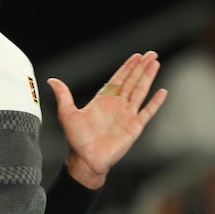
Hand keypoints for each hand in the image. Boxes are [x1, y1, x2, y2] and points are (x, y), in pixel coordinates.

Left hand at [47, 51, 167, 188]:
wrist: (86, 160)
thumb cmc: (76, 140)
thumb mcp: (67, 114)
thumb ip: (63, 95)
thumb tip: (52, 80)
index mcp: (103, 100)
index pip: (118, 79)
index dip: (127, 67)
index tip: (136, 56)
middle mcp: (116, 105)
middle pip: (132, 81)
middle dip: (141, 67)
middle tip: (151, 53)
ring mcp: (127, 115)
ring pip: (140, 91)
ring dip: (148, 78)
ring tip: (156, 64)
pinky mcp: (134, 127)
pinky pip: (147, 112)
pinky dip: (155, 102)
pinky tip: (162, 91)